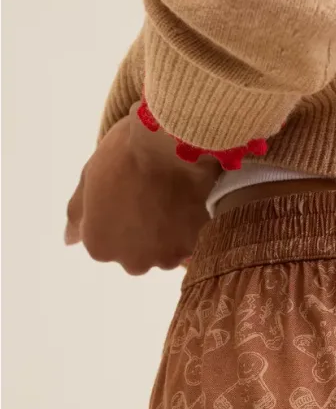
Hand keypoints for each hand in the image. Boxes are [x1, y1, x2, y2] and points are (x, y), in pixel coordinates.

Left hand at [65, 105, 218, 273]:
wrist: (171, 146)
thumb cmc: (123, 156)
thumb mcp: (89, 178)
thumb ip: (77, 215)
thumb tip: (69, 240)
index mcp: (99, 246)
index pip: (104, 242)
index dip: (114, 218)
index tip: (125, 196)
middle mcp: (131, 262)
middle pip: (136, 254)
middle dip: (141, 234)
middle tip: (148, 200)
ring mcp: (164, 258)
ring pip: (163, 252)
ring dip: (165, 235)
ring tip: (169, 202)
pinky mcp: (193, 247)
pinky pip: (187, 243)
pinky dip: (187, 229)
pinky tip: (185, 203)